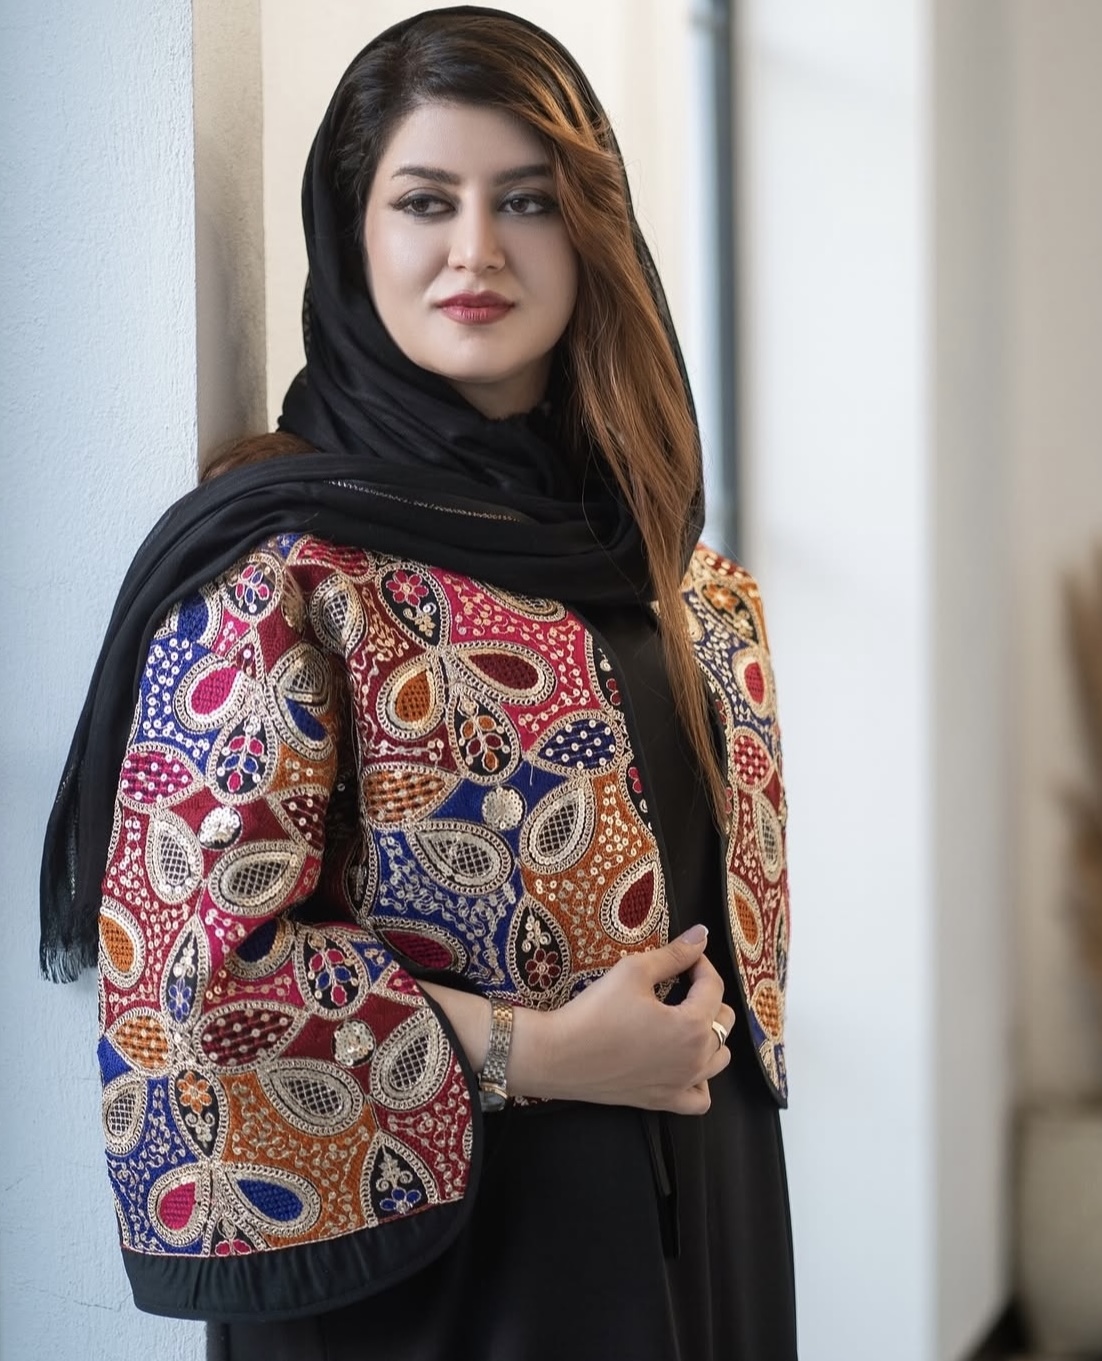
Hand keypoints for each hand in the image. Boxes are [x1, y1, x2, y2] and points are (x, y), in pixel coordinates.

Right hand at [533, 924, 735, 1114]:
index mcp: (693, 1026)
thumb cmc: (596, 1011)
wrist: (559, 1055)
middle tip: (680, 983)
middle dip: (708, 996)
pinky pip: (700, 1098)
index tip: (683, 955)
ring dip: (710, 1035)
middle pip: (723, 1022)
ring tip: (685, 1019)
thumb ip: (674, 954)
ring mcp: (681, 1085)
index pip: (713, 986)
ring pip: (718, 1059)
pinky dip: (701, 1080)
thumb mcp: (634, 972)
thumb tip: (702, 934)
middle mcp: (696, 1060)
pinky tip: (683, 1063)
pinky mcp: (663, 1101)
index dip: (699, 964)